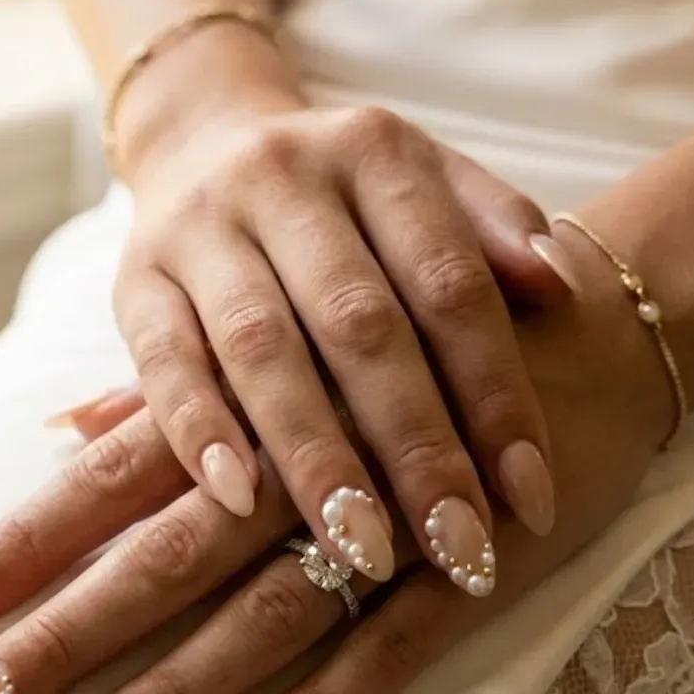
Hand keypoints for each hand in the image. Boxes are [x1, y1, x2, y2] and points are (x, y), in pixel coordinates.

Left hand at [0, 225, 671, 693]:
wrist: (586, 321)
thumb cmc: (418, 328)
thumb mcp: (291, 339)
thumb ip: (176, 390)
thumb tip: (60, 430)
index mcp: (249, 393)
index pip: (110, 478)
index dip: (24, 541)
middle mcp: (301, 452)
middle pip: (161, 553)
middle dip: (63, 635)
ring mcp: (386, 513)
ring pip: (259, 609)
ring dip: (169, 689)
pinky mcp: (465, 561)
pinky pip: (387, 647)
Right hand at [117, 99, 573, 591]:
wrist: (204, 139)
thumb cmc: (345, 194)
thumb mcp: (427, 181)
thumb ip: (496, 227)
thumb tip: (561, 286)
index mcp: (375, 152)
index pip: (450, 284)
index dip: (496, 394)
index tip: (531, 500)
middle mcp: (283, 178)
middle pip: (360, 327)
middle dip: (415, 449)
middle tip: (460, 551)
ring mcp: (200, 228)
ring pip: (262, 352)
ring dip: (314, 459)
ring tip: (363, 554)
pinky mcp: (133, 279)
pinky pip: (163, 361)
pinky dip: (198, 432)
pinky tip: (237, 502)